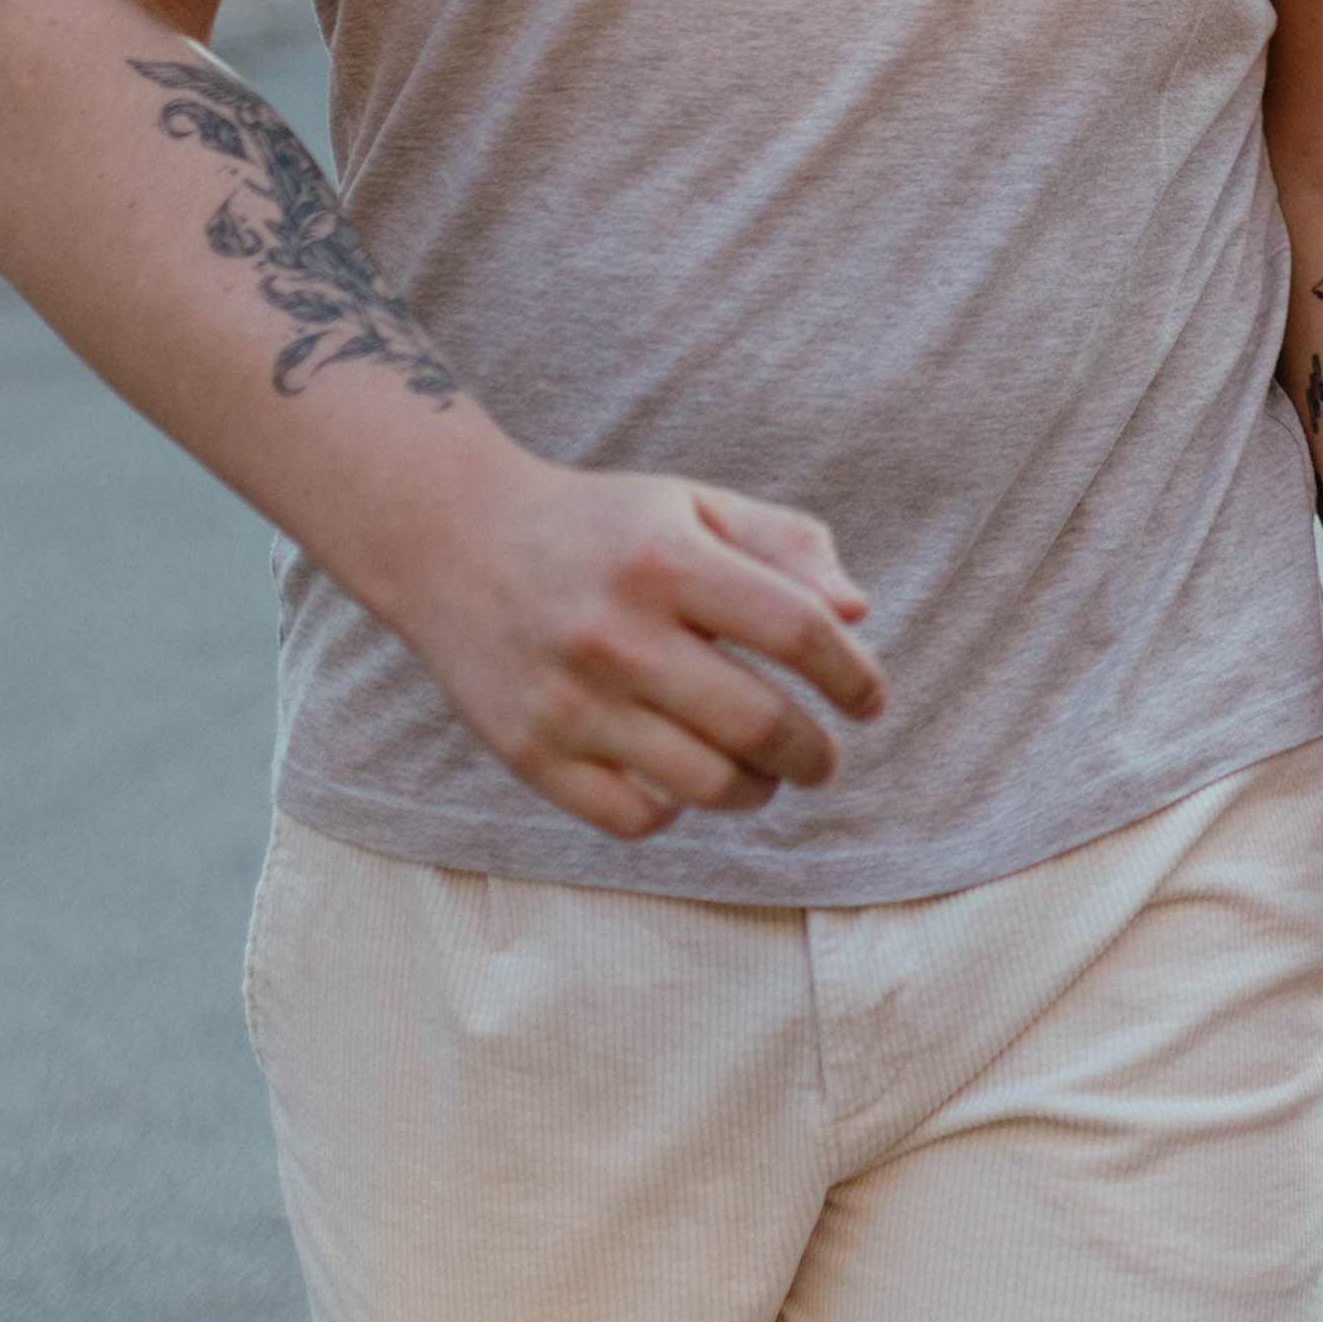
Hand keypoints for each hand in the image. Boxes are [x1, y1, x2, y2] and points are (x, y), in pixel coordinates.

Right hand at [392, 448, 883, 838]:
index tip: (868, 701)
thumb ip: (784, 544)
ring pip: (706, 784)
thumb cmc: (603, 527)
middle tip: (823, 757)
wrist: (453, 542)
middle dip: (815, 753)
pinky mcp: (530, 755)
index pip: (799, 631)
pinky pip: (635, 817)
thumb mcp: (693, 504)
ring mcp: (570, 701)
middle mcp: (618, 633)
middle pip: (759, 722)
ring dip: (758, 789)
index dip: (853, 675)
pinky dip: (678, 810)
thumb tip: (857, 614)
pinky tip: (685, 780)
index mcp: (668, 558)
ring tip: (767, 774)